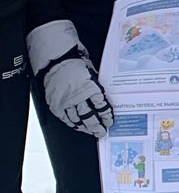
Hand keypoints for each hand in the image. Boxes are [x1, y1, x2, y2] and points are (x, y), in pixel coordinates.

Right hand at [27, 20, 113, 137]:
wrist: (56, 60)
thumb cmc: (75, 64)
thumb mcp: (92, 73)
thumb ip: (97, 87)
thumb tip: (104, 98)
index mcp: (90, 88)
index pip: (101, 107)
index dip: (106, 116)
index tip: (109, 120)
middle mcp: (78, 97)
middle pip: (90, 117)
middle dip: (97, 126)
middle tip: (102, 131)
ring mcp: (66, 102)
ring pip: (77, 120)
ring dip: (85, 127)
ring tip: (91, 131)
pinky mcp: (56, 104)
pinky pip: (64, 118)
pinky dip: (71, 123)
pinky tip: (76, 126)